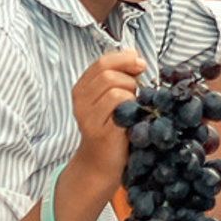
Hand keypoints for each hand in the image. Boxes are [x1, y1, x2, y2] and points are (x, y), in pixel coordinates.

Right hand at [69, 49, 147, 167]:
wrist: (101, 164)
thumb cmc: (112, 127)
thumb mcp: (110, 98)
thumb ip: (119, 77)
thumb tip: (136, 57)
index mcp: (82, 89)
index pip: (102, 62)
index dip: (124, 58)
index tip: (140, 64)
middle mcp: (80, 101)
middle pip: (109, 74)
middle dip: (130, 80)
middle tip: (136, 94)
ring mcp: (88, 117)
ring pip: (116, 89)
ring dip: (132, 95)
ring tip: (132, 109)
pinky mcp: (100, 131)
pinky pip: (122, 107)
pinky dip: (133, 108)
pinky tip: (132, 119)